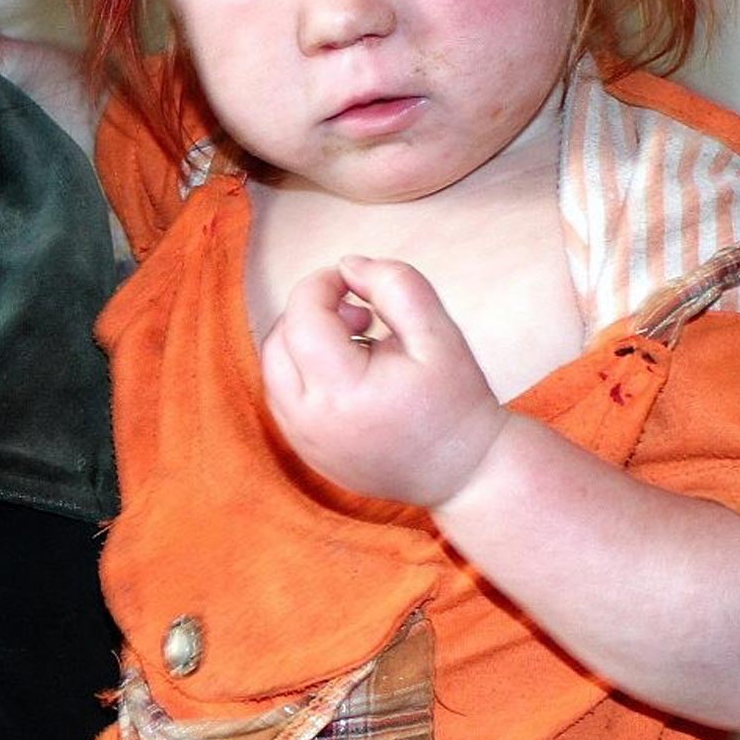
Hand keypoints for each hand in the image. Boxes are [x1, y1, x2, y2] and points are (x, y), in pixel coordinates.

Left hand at [258, 255, 507, 506]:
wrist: (465, 474)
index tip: (354, 281)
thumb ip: (396, 285)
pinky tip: (351, 372)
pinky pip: (283, 396)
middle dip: (312, 312)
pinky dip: (305, 371)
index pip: (302, 317)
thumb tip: (347, 265)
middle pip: (279, 340)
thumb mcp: (439, 333)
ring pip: (274, 368)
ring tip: (359, 342)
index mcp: (342, 392)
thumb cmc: (455, 403)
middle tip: (361, 314)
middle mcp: (310, 421)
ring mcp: (303, 441)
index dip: (322, 284)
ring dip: (306, 341)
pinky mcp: (305, 451)